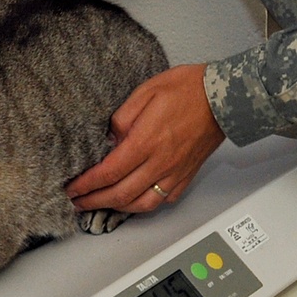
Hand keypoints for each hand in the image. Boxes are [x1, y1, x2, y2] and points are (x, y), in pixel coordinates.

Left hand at [67, 64, 224, 214]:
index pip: (109, 172)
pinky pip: (162, 200)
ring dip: (117, 208)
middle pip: (121, 194)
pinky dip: (143, 205)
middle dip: (94, 201)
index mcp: (147, 141)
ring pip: (142, 204)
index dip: (87, 184)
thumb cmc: (188, 89)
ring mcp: (175, 172)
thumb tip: (110, 140)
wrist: (223, 97)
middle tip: (77, 202)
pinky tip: (134, 200)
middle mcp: (160, 162)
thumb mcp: (146, 91)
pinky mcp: (186, 176)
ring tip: (101, 203)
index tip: (73, 188)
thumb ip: (122, 117)